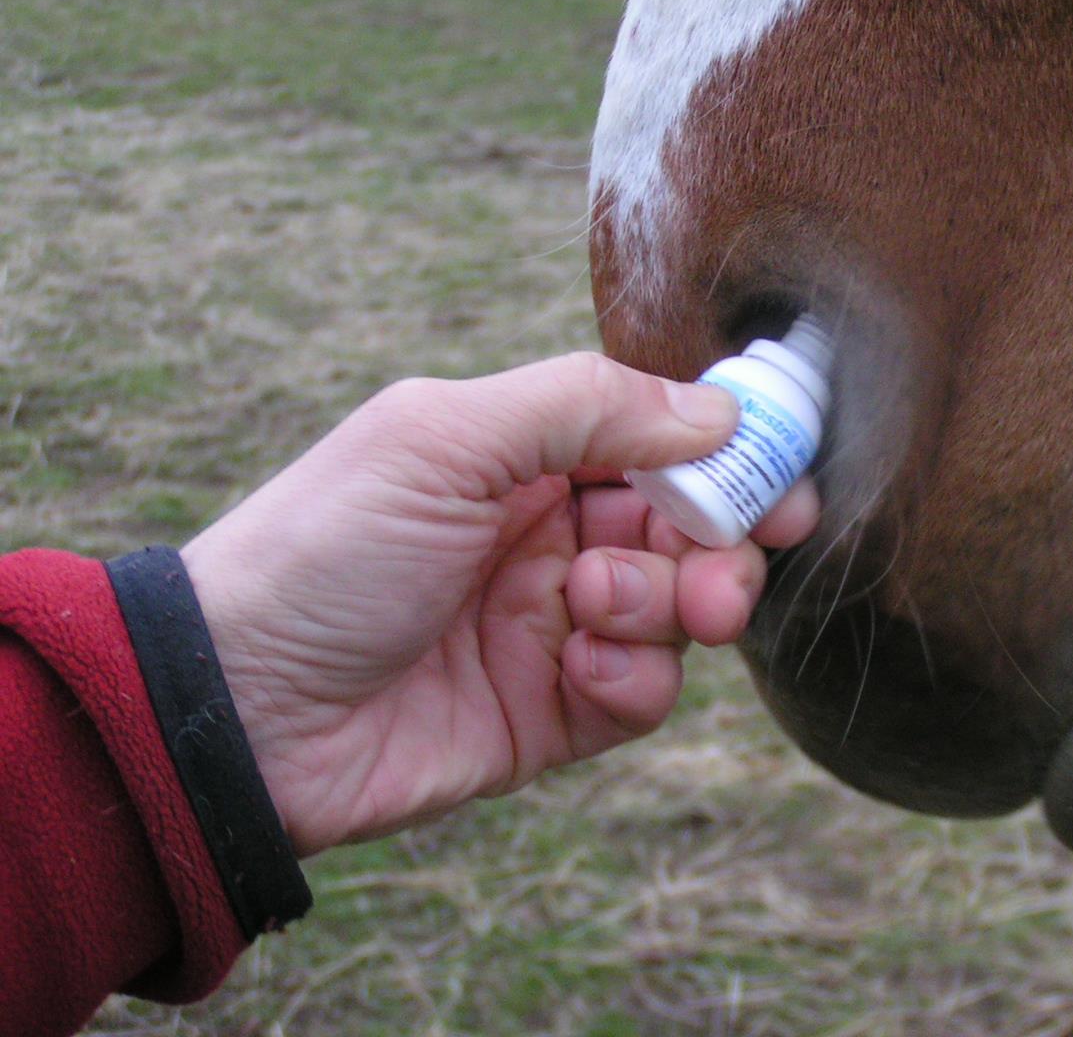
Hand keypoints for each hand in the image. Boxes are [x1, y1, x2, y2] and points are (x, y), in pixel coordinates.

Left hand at [180, 353, 818, 855]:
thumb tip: (714, 414)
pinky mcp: (554, 714)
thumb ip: (587, 407)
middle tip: (720, 570)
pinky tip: (577, 671)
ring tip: (601, 608)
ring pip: (679, 611)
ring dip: (667, 606)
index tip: (784, 481)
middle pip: (689, 528)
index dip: (728, 458)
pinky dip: (632, 679)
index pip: (659, 441)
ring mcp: (554, 625)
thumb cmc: (325, 549)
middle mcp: (549, 534)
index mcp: (524, 455)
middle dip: (720, 544)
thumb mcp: (445, 440)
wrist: (239, 711)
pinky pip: (644, 694)